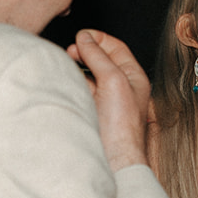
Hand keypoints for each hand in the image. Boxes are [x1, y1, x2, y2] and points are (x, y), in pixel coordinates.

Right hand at [66, 29, 149, 171]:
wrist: (113, 161)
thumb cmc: (121, 128)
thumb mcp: (113, 81)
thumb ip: (99, 57)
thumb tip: (85, 39)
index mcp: (133, 78)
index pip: (116, 47)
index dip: (98, 38)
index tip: (81, 36)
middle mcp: (121, 87)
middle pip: (100, 59)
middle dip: (84, 51)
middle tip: (70, 51)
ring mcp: (105, 100)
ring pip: (87, 74)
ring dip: (75, 66)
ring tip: (64, 64)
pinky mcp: (91, 111)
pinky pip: (80, 90)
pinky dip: (71, 82)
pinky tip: (64, 81)